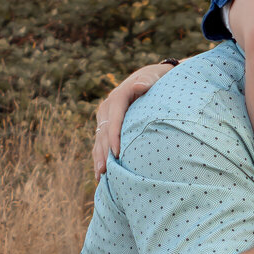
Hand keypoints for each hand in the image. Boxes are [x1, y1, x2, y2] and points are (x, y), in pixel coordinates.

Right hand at [92, 60, 174, 174]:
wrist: (148, 78)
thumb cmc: (155, 79)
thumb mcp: (153, 77)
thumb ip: (147, 81)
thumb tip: (140, 85)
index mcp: (118, 97)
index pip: (114, 119)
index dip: (114, 137)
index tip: (117, 153)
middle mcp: (107, 108)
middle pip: (104, 133)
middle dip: (104, 152)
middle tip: (105, 171)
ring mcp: (105, 117)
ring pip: (99, 139)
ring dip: (99, 158)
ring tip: (100, 176)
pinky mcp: (106, 126)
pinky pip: (101, 142)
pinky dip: (100, 157)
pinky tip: (100, 174)